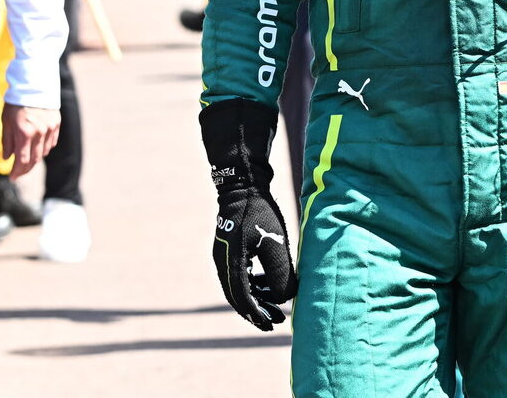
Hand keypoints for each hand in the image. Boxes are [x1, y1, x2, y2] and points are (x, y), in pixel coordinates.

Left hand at [1, 103, 60, 176]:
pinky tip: (36, 148)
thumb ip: (7, 142)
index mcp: (24, 133)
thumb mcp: (6, 122)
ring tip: (26, 159)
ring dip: (34, 159)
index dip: (17, 172)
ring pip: (43, 153)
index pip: (22, 161)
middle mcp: (39, 133)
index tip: (12, 177)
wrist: (33, 85)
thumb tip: (7, 158)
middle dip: (25, 170)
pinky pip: (51, 143)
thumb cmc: (15, 104)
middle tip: (18, 173)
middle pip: (34, 160)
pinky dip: (44, 149)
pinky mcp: (56, 124)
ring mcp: (50, 129)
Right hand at [199, 100, 296, 329]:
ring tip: (275, 305)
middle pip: (237, 296)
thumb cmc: (260, 211)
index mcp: (231, 262)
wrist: (243, 183)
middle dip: (256, 310)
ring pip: (238, 286)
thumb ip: (280, 273)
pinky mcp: (229, 248)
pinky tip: (268, 284)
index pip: (242, 298)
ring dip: (256, 297)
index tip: (270, 324)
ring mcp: (223, 254)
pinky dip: (253, 283)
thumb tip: (284, 298)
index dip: (256, 314)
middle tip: (275, 321)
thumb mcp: (275, 242)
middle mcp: (222, 262)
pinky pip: (239, 274)